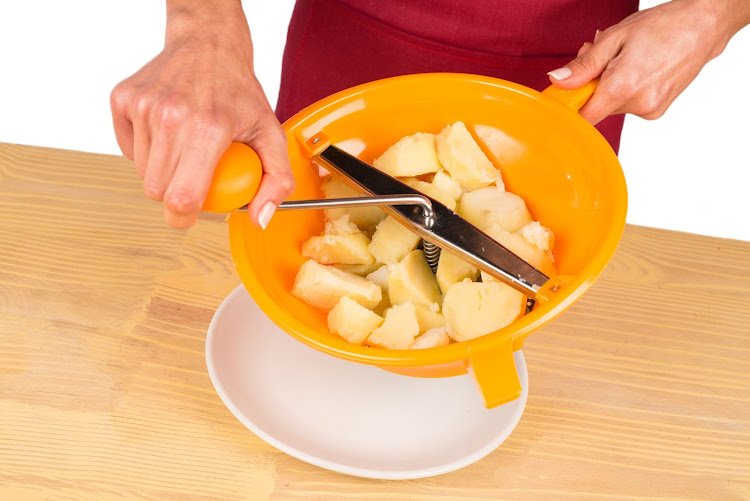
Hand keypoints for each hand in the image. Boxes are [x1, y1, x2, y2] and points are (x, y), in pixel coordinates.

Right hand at [110, 3, 293, 228]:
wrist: (208, 44)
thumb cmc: (240, 93)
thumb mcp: (272, 134)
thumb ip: (277, 181)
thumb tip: (260, 219)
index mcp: (208, 129)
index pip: (181, 196)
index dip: (182, 218)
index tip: (189, 216)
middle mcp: (171, 116)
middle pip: (157, 190)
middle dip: (174, 193)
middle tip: (194, 175)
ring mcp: (144, 106)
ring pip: (142, 171)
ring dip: (162, 169)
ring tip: (184, 145)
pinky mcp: (124, 99)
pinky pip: (128, 148)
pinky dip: (145, 149)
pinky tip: (166, 131)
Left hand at [547, 0, 749, 124]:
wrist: (704, 27)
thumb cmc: (663, 26)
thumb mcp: (614, 39)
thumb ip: (584, 66)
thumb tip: (558, 80)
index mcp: (623, 88)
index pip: (583, 117)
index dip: (571, 107)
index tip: (565, 97)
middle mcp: (638, 105)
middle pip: (597, 107)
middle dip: (593, 84)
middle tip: (601, 57)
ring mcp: (650, 110)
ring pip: (612, 105)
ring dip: (609, 84)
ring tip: (624, 57)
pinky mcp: (656, 111)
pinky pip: (628, 104)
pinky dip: (625, 89)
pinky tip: (636, 67)